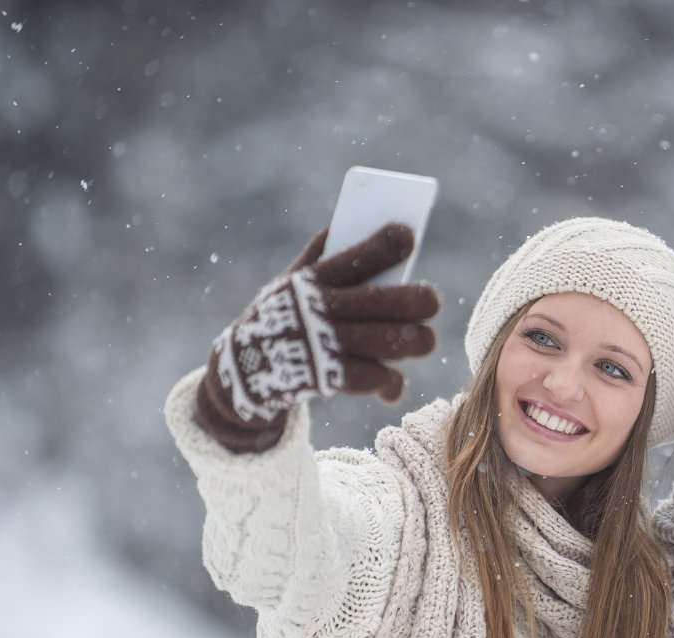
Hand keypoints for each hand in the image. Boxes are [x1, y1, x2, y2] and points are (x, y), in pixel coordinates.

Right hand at [195, 224, 440, 451]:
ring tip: (422, 340)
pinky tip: (391, 380)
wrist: (243, 375)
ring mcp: (324, 345)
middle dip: (422, 300)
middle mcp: (318, 309)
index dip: (386, 243)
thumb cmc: (281, 316)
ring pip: (394, 341)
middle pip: (390, 301)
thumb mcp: (290, 281)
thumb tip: (361, 219)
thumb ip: (321, 251)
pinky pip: (377, 377)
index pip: (356, 255)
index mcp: (311, 279)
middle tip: (431, 302)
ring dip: (417, 342)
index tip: (408, 235)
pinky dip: (390, 381)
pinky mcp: (328, 379)